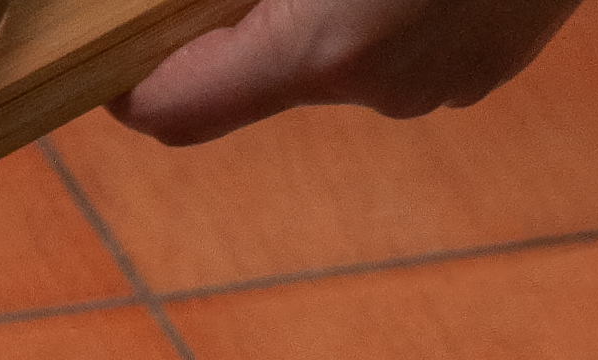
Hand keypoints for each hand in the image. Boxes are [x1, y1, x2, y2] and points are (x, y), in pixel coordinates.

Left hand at [112, 0, 583, 150]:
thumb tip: (183, 1)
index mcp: (320, 47)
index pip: (171, 110)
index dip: (123, 82)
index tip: (106, 50)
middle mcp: (379, 88)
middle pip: (262, 71)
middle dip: (242, 13)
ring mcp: (445, 84)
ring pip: (339, 51)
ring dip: (322, 0)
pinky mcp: (491, 63)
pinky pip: (408, 40)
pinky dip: (390, 0)